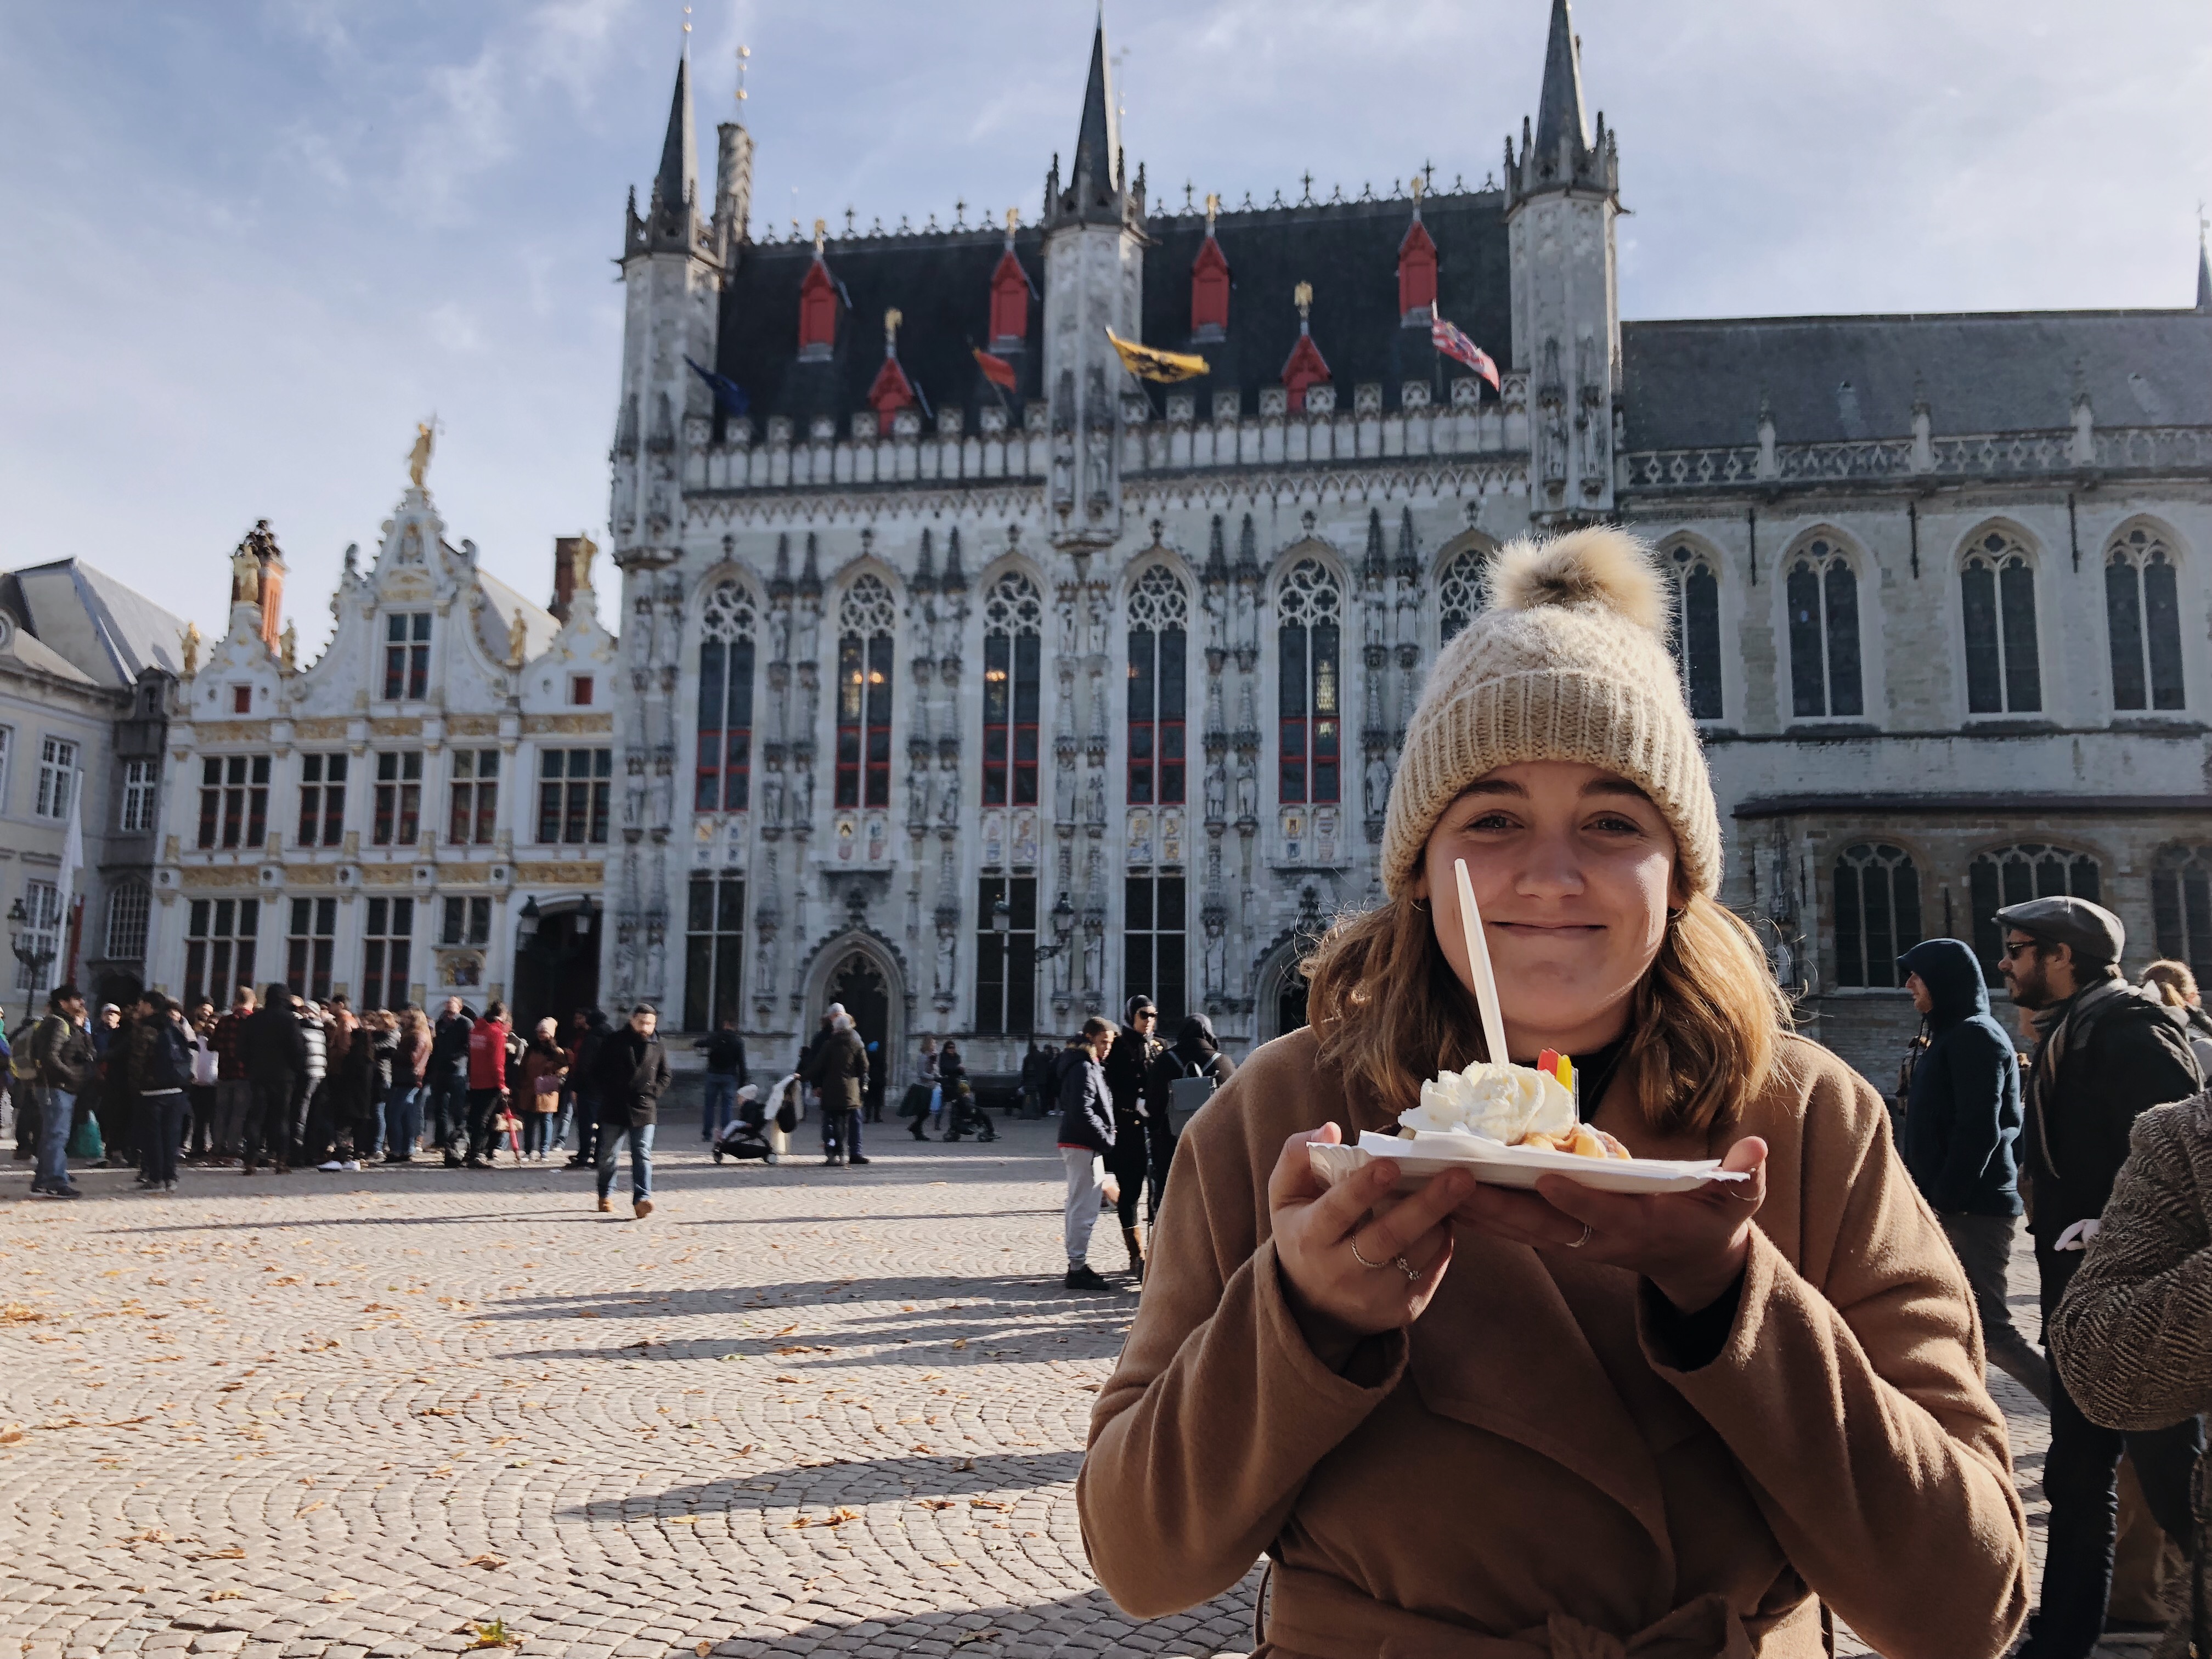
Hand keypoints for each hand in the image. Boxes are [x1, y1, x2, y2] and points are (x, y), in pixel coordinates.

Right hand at [1268, 1124, 1471, 1357]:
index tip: (1391, 1163)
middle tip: (1461, 1176)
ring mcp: (1374, 1297)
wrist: (1311, 1303)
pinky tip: (1443, 1221)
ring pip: (1418, 1253)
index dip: (1363, 1188)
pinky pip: (1432, 1271)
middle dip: (1427, 1204)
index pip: (1337, 1211)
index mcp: (1309, 1238)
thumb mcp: (1285, 1195)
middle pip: (1389, 1236)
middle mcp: (1340, 1273)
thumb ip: (1298, 1156)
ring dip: (1441, 1218)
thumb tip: (1331, 1129)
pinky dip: (1443, 1242)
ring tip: (1456, 1190)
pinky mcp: (1402, 1311)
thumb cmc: (1303, 1232)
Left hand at [1449, 1136, 1768, 1313]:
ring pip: (1515, 1225)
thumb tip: (1754, 1150)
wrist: (1689, 1259)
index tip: (1548, 1175)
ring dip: (1476, 1207)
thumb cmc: (1708, 1220)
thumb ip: (1742, 1176)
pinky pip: (1508, 1224)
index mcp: (1637, 1225)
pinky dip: (1476, 1210)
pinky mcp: (1553, 1235)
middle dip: (1500, 1204)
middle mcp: (1595, 1237)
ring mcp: (1571, 1240)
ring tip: (1433, 1186)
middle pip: (1541, 1223)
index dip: (1577, 1196)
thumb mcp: (1735, 1200)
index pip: (1603, 1212)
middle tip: (1460, 1182)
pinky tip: (1440, 1194)